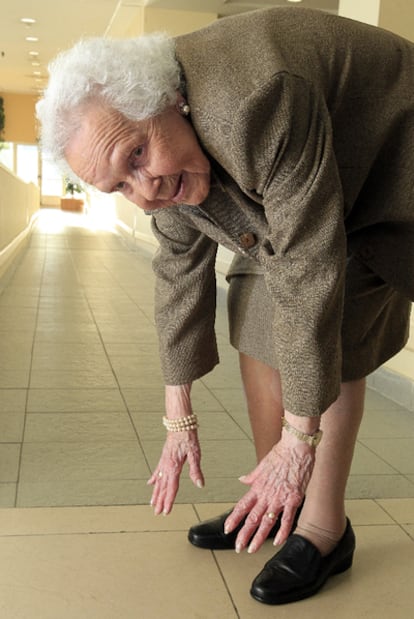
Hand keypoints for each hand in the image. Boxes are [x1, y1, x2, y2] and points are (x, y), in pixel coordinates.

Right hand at [148, 430, 203, 514]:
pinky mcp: (163, 457)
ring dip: (155, 493)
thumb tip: (200, 484)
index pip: (171, 488)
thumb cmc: (188, 437)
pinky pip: (157, 471)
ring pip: (158, 481)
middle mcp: (167, 466)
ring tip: (152, 504)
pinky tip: (150, 484)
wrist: (179, 423)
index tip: (166, 512)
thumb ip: (196, 470)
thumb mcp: (195, 454)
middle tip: (157, 513)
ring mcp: (163, 462)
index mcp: (174, 467)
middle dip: (160, 501)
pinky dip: (154, 479)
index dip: (169, 501)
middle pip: (163, 488)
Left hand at [224, 433, 314, 552]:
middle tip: (238, 547)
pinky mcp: (294, 498)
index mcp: (258, 486)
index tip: (227, 529)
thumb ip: (252, 476)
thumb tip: (241, 480)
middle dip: (244, 534)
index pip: (242, 505)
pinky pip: (287, 519)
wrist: (296, 446)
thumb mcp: (262, 465)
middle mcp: (267, 494)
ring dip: (258, 537)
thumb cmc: (281, 453)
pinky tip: (277, 542)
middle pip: (252, 517)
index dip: (234, 518)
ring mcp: (280, 497)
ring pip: (267, 521)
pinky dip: (282, 532)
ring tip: (252, 549)